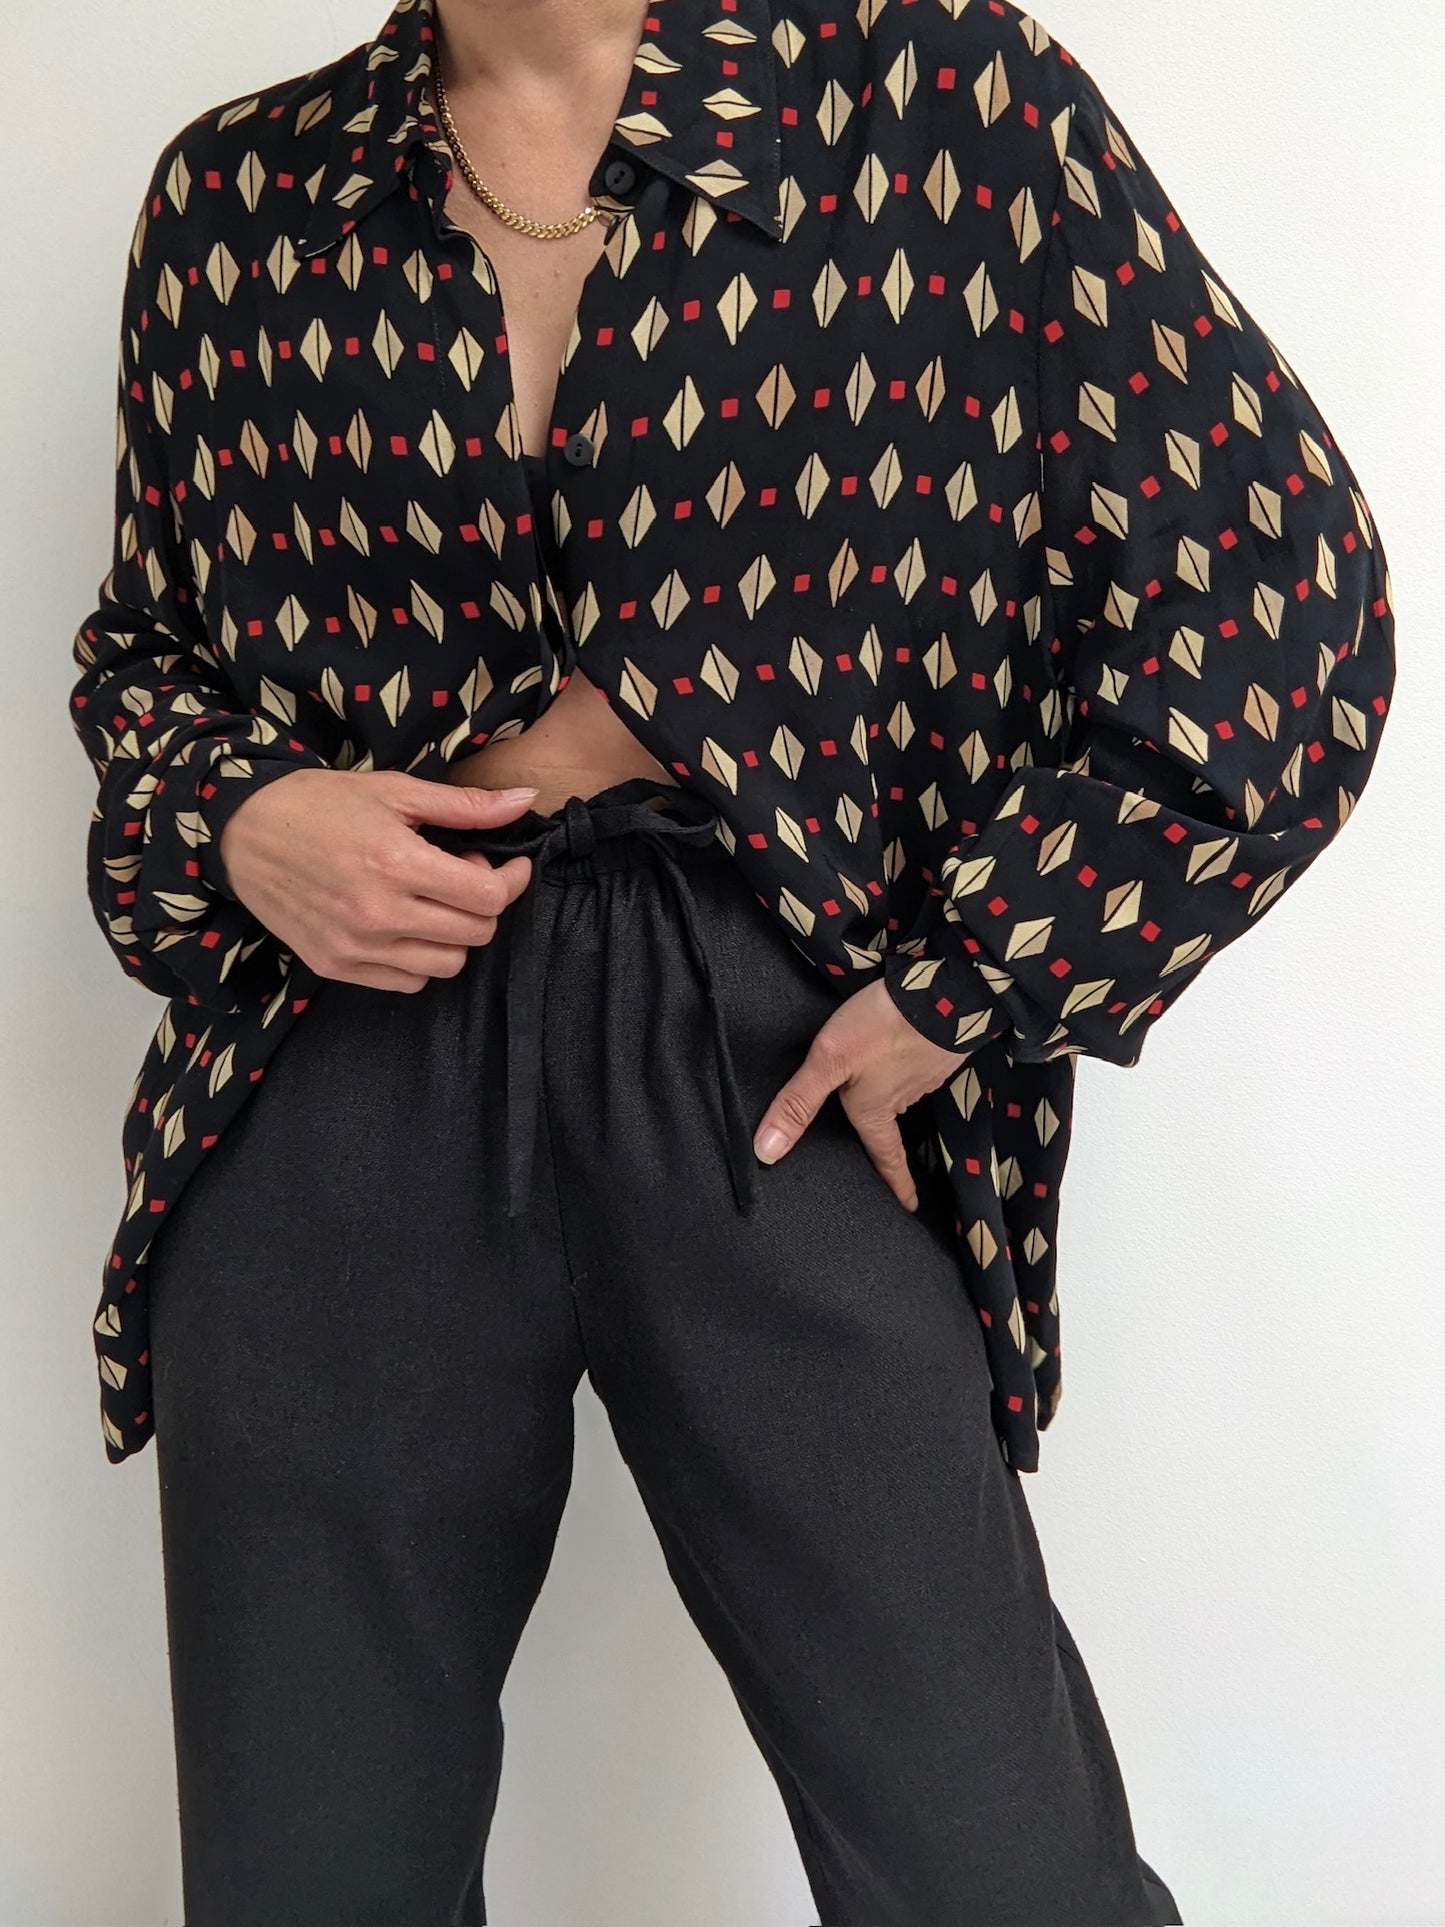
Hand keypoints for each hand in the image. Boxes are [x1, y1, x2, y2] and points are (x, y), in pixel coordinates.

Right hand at [215, 768, 540, 991]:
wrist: (241, 832)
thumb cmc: (319, 804)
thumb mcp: (394, 791)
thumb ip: (464, 805)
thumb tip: (525, 802)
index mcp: (397, 864)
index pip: (488, 897)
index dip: (510, 880)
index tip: (505, 864)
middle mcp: (378, 914)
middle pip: (475, 934)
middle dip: (483, 903)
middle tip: (461, 873)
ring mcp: (355, 947)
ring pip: (448, 965)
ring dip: (454, 934)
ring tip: (432, 900)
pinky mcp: (336, 967)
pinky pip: (408, 981)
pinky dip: (419, 958)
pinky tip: (405, 924)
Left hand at [751, 978, 973, 1210]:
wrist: (945, 992)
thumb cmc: (881, 1028)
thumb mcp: (828, 1062)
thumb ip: (797, 1103)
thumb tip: (767, 1153)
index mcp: (875, 1110)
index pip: (885, 1157)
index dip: (896, 1182)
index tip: (909, 1205)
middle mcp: (903, 1098)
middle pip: (892, 1123)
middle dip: (887, 1132)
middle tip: (882, 1142)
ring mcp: (926, 1073)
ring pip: (904, 1092)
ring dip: (895, 1092)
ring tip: (883, 1087)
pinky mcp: (938, 1049)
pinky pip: (917, 1067)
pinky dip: (906, 1065)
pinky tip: (899, 1052)